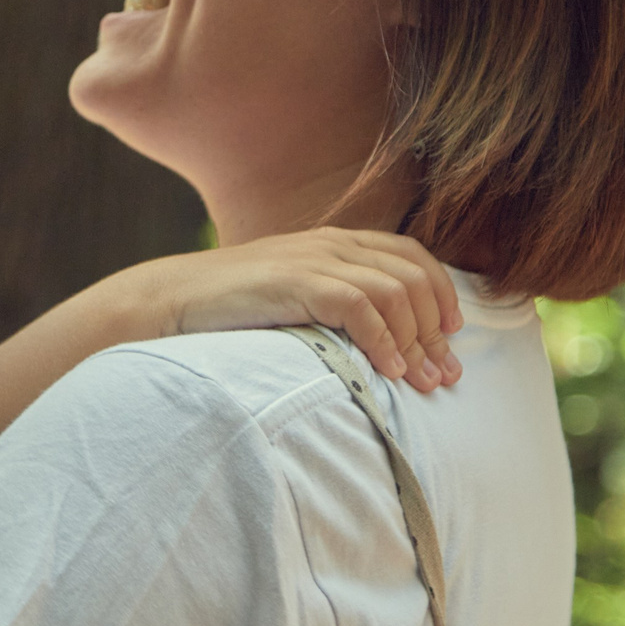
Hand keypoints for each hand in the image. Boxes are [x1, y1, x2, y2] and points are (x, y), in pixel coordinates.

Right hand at [124, 228, 463, 391]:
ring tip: (420, 383)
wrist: (174, 299)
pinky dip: (384, 341)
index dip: (442, 294)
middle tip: (443, 375)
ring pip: (395, 293)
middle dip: (436, 331)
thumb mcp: (295, 295)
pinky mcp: (298, 282)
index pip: (412, 256)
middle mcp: (333, 244)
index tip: (450, 337)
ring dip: (416, 343)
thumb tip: (382, 343)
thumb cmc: (234, 309)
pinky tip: (390, 372)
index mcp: (336, 242)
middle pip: (413, 279)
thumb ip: (335, 303)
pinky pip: (361, 308)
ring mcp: (315, 260)